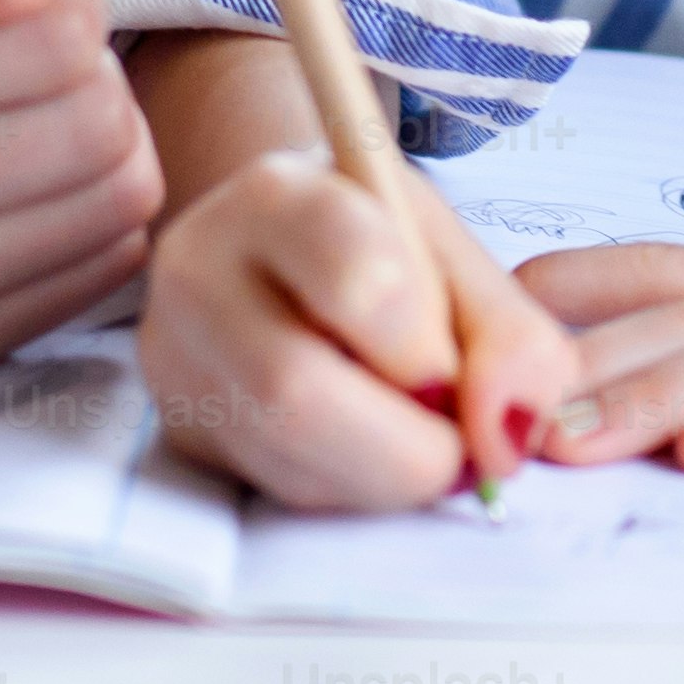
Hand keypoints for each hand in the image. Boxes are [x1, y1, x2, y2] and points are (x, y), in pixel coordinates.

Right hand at [0, 0, 158, 377]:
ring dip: (103, 146)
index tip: (12, 2)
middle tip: (24, 65)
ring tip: (26, 120)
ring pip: (116, 202)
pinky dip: (90, 218)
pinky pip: (104, 272)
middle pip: (99, 124)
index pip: (62, 31)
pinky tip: (24, 188)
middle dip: (88, 74)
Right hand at [133, 42, 581, 512]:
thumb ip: (508, 336)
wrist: (279, 252)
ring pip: (284, 454)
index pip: (356, 277)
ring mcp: (175, 351)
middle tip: (460, 452)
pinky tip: (365, 453)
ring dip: (381, 479)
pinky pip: (272, 487)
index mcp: (280, 194)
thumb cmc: (376, 247)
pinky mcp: (179, 424)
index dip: (426, 354)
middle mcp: (201, 266)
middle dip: (405, 448)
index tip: (462, 381)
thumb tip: (509, 435)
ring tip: (419, 445)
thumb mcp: (452, 257)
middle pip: (296, 387)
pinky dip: (345, 490)